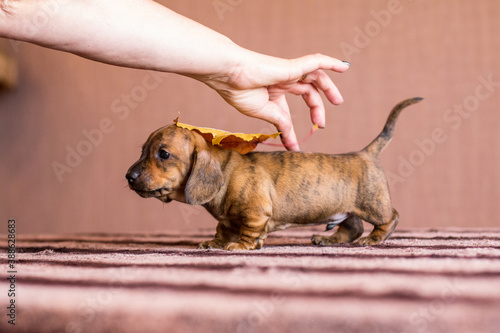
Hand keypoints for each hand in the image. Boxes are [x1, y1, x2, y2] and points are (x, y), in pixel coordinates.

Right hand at [200, 53, 349, 150]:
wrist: (229, 75)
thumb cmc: (239, 91)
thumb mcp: (264, 113)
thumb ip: (280, 123)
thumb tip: (290, 141)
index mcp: (273, 92)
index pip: (288, 110)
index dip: (291, 130)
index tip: (293, 147)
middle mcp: (283, 81)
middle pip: (307, 93)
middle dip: (316, 109)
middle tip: (320, 125)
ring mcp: (289, 72)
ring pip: (316, 77)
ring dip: (329, 89)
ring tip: (338, 102)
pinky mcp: (293, 66)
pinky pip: (317, 61)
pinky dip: (331, 62)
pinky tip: (344, 67)